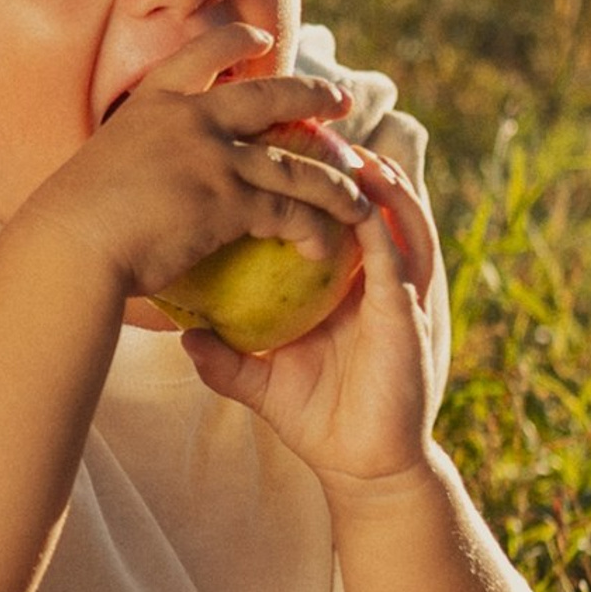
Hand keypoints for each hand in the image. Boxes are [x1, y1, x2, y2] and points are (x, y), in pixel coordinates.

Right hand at [22, 14, 371, 304]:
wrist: (70, 246)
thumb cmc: (70, 222)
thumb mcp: (101, 166)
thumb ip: (135, 161)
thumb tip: (145, 186)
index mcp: (152, 103)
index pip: (200, 54)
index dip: (236, 42)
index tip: (264, 38)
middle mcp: (190, 118)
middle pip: (271, 96)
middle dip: (316, 98)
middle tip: (344, 103)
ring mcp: (213, 157)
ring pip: (295, 165)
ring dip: (335, 186)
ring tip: (360, 202)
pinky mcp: (229, 201)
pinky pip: (288, 212)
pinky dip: (314, 230)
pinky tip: (324, 246)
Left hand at [179, 147, 441, 488]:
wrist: (364, 466)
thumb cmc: (318, 417)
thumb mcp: (261, 378)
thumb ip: (226, 355)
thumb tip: (182, 330)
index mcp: (350, 284)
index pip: (337, 217)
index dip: (318, 180)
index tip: (280, 144)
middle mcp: (380, 279)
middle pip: (372, 204)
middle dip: (350, 163)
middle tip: (316, 125)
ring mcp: (400, 293)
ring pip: (398, 218)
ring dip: (378, 183)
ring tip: (349, 149)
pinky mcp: (408, 315)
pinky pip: (400, 260)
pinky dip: (386, 228)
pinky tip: (366, 203)